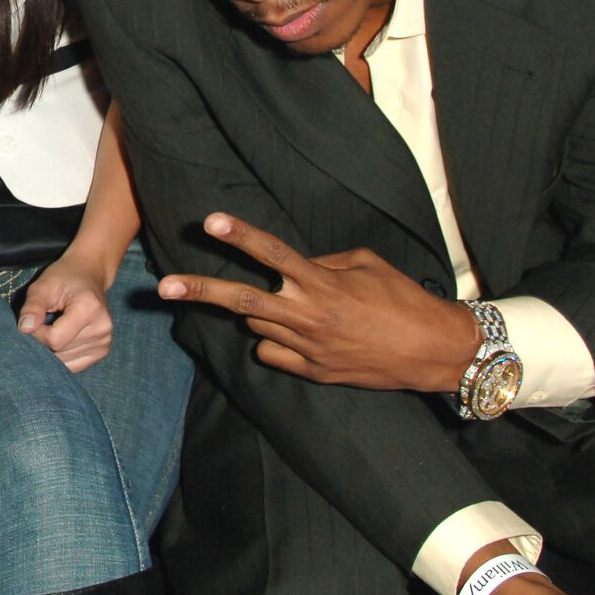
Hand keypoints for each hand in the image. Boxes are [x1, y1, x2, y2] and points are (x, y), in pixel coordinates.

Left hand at [19, 253, 114, 372]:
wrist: (89, 275)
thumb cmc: (63, 278)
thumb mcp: (43, 285)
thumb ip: (32, 307)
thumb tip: (24, 329)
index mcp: (90, 308)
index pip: (55, 339)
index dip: (38, 333)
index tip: (37, 318)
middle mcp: (102, 329)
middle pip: (60, 352)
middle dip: (44, 341)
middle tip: (45, 321)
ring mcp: (104, 342)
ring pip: (65, 362)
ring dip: (53, 350)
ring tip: (57, 326)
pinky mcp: (102, 352)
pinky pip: (74, 366)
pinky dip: (62, 356)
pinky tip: (64, 338)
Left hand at [157, 212, 478, 391]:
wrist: (433, 352)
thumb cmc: (404, 299)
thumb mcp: (366, 264)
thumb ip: (323, 262)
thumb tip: (296, 267)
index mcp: (323, 284)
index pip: (273, 254)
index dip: (241, 235)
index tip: (210, 221)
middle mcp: (309, 316)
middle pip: (243, 302)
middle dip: (200, 291)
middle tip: (162, 288)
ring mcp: (308, 348)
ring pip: (256, 326)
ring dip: (260, 312)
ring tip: (287, 306)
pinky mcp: (313, 373)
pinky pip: (272, 354)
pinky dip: (274, 342)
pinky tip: (297, 336)